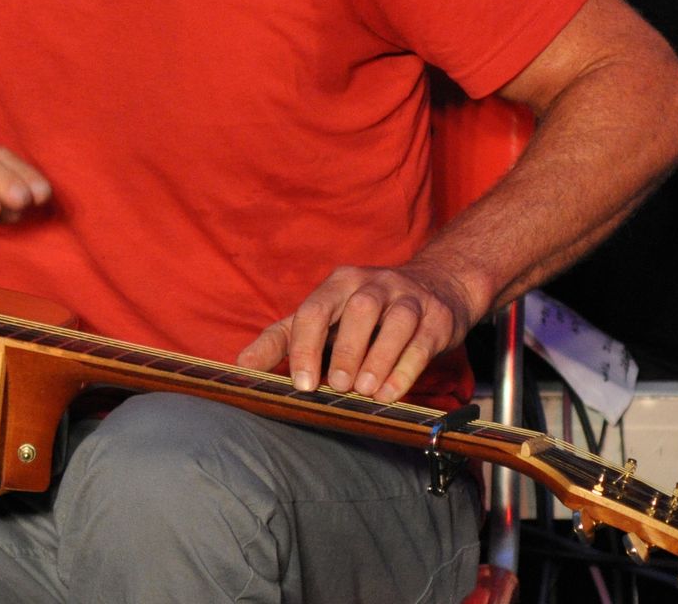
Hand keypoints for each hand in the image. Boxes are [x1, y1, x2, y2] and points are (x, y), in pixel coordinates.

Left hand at [234, 261, 478, 403]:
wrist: (435, 286)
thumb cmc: (365, 312)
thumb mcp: (323, 318)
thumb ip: (282, 340)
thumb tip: (241, 367)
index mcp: (338, 284)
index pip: (314, 310)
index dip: (305, 347)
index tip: (303, 385)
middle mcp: (372, 284)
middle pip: (358, 311)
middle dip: (346, 351)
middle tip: (338, 388)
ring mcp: (407, 298)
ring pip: (395, 322)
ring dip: (378, 359)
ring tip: (364, 392)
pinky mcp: (436, 318)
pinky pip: (421, 341)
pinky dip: (405, 369)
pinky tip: (390, 394)